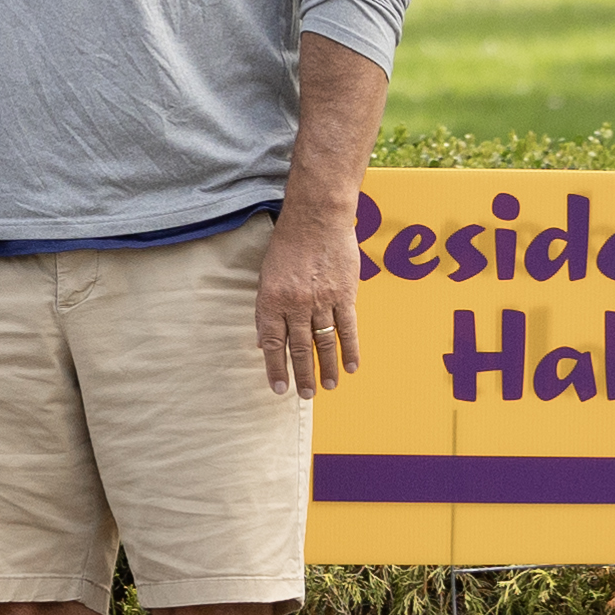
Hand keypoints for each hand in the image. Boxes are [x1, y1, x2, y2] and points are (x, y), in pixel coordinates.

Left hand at [254, 205, 360, 397]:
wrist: (316, 219)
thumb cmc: (287, 245)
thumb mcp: (266, 276)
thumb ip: (266, 309)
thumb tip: (263, 342)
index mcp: (271, 300)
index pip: (271, 342)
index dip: (275, 367)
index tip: (278, 388)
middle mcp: (296, 304)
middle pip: (299, 348)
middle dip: (302, 374)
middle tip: (305, 395)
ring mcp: (322, 301)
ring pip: (324, 342)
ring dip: (327, 368)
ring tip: (327, 387)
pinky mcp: (345, 295)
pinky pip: (347, 328)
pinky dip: (350, 349)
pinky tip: (352, 367)